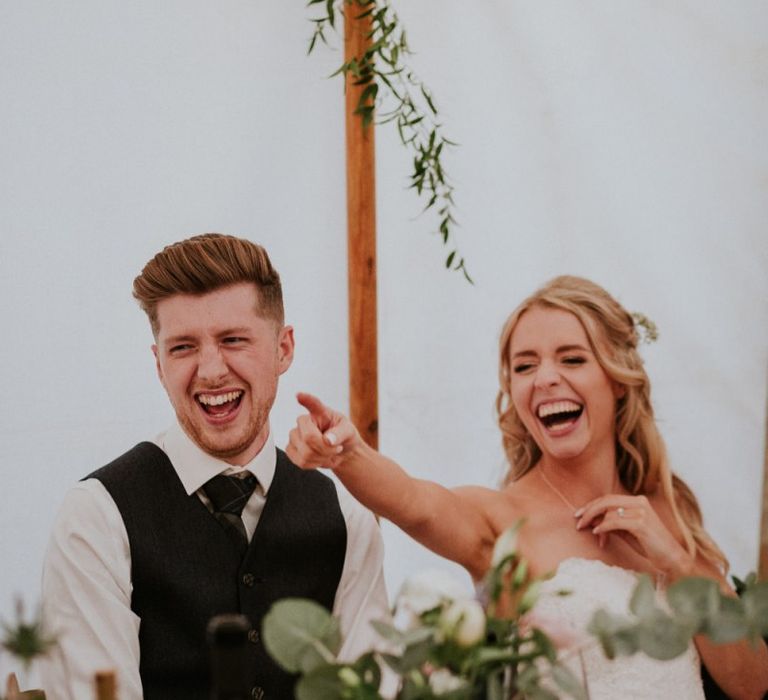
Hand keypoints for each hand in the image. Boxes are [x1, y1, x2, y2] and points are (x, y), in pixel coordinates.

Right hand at [286, 393, 360, 469]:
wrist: (341, 451)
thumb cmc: (344, 436)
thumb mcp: (349, 432)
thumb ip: (340, 434)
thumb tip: (328, 439)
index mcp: (319, 412)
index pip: (312, 404)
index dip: (305, 399)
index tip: (299, 395)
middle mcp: (303, 421)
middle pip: (308, 438)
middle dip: (325, 449)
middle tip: (336, 449)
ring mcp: (294, 435)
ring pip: (304, 453)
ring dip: (321, 458)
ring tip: (329, 454)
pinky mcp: (291, 449)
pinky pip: (300, 461)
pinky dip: (313, 465)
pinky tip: (320, 459)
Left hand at [574, 495, 692, 579]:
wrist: (672, 559)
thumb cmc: (649, 545)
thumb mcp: (627, 531)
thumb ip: (611, 523)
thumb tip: (590, 520)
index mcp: (638, 501)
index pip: (609, 498)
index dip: (592, 505)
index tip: (579, 514)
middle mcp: (640, 502)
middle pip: (606, 501)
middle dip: (589, 510)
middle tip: (578, 521)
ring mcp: (641, 511)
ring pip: (609, 511)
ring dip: (595, 522)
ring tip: (590, 532)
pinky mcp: (641, 523)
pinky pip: (614, 521)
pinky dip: (603, 527)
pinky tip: (597, 533)